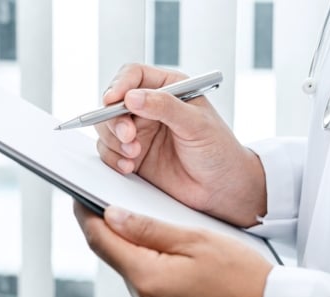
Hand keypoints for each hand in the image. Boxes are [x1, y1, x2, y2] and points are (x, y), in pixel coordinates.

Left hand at [74, 202, 271, 296]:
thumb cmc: (242, 277)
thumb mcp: (196, 240)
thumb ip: (148, 228)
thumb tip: (112, 214)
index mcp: (149, 280)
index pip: (100, 241)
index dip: (87, 215)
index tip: (80, 197)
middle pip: (115, 256)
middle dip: (118, 230)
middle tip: (128, 205)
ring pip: (131, 271)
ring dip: (139, 251)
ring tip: (168, 236)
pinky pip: (146, 286)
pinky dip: (152, 268)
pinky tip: (175, 259)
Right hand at [96, 64, 266, 226]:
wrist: (223, 188)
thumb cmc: (219, 150)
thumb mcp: (197, 124)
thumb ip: (165, 107)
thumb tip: (132, 97)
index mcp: (169, 88)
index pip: (133, 76)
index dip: (119, 85)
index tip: (113, 100)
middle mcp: (150, 107)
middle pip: (114, 102)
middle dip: (114, 119)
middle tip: (127, 136)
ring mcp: (140, 131)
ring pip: (107, 127)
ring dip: (113, 141)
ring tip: (133, 155)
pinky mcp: (133, 155)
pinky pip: (108, 151)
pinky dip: (112, 158)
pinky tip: (129, 167)